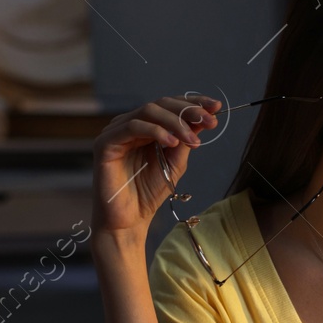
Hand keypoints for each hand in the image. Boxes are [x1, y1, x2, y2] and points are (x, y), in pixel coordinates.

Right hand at [92, 94, 220, 234]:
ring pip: (148, 111)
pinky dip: (156, 131)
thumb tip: (204, 118)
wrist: (130, 219)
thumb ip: (186, 139)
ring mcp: (116, 131)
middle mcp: (130, 124)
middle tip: (209, 120)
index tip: (216, 106)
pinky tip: (173, 142)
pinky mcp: (105, 142)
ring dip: (175, 122)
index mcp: (147, 126)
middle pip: (161, 104)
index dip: (193, 103)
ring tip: (192, 139)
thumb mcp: (175, 162)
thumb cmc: (149, 192)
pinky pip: (133, 127)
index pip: (170, 105)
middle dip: (188, 110)